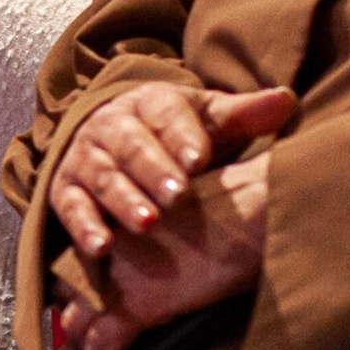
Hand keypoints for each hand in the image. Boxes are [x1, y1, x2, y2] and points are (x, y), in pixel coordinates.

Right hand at [48, 81, 297, 260]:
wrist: (111, 140)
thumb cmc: (173, 134)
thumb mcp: (207, 119)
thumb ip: (242, 115)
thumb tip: (284, 102)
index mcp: (148, 103)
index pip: (164, 114)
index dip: (181, 137)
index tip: (199, 159)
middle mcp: (109, 126)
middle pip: (130, 146)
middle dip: (152, 170)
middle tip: (176, 196)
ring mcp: (83, 159)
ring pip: (102, 177)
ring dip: (123, 201)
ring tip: (147, 224)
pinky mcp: (64, 191)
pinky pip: (70, 208)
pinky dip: (83, 227)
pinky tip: (103, 247)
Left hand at [54, 151, 271, 349]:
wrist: (254, 212)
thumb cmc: (232, 208)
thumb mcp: (177, 218)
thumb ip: (156, 242)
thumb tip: (158, 268)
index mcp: (107, 223)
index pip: (71, 263)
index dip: (76, 290)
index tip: (84, 307)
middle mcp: (97, 249)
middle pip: (63, 296)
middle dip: (72, 321)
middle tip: (88, 343)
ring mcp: (109, 279)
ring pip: (74, 327)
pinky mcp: (131, 307)